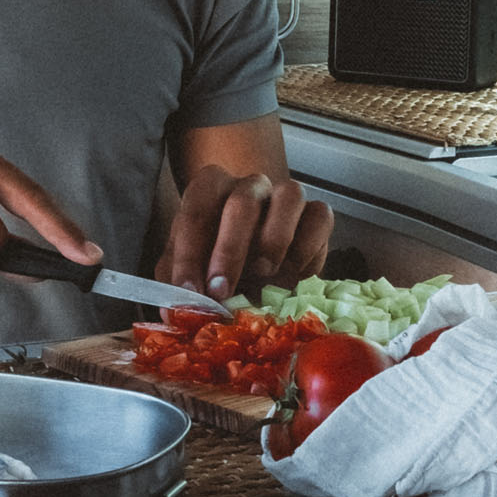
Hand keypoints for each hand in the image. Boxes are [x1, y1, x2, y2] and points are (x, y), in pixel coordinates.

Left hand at [161, 164, 331, 301]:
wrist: (256, 270)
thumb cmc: (217, 267)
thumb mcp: (190, 274)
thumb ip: (178, 285)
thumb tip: (176, 310)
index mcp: (210, 190)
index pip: (196, 209)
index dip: (189, 254)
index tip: (190, 293)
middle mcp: (249, 186)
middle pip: (243, 201)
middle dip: (230, 250)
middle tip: (222, 291)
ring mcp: (286, 196)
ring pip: (291, 195)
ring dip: (276, 238)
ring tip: (264, 274)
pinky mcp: (317, 215)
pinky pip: (321, 217)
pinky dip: (309, 248)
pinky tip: (293, 275)